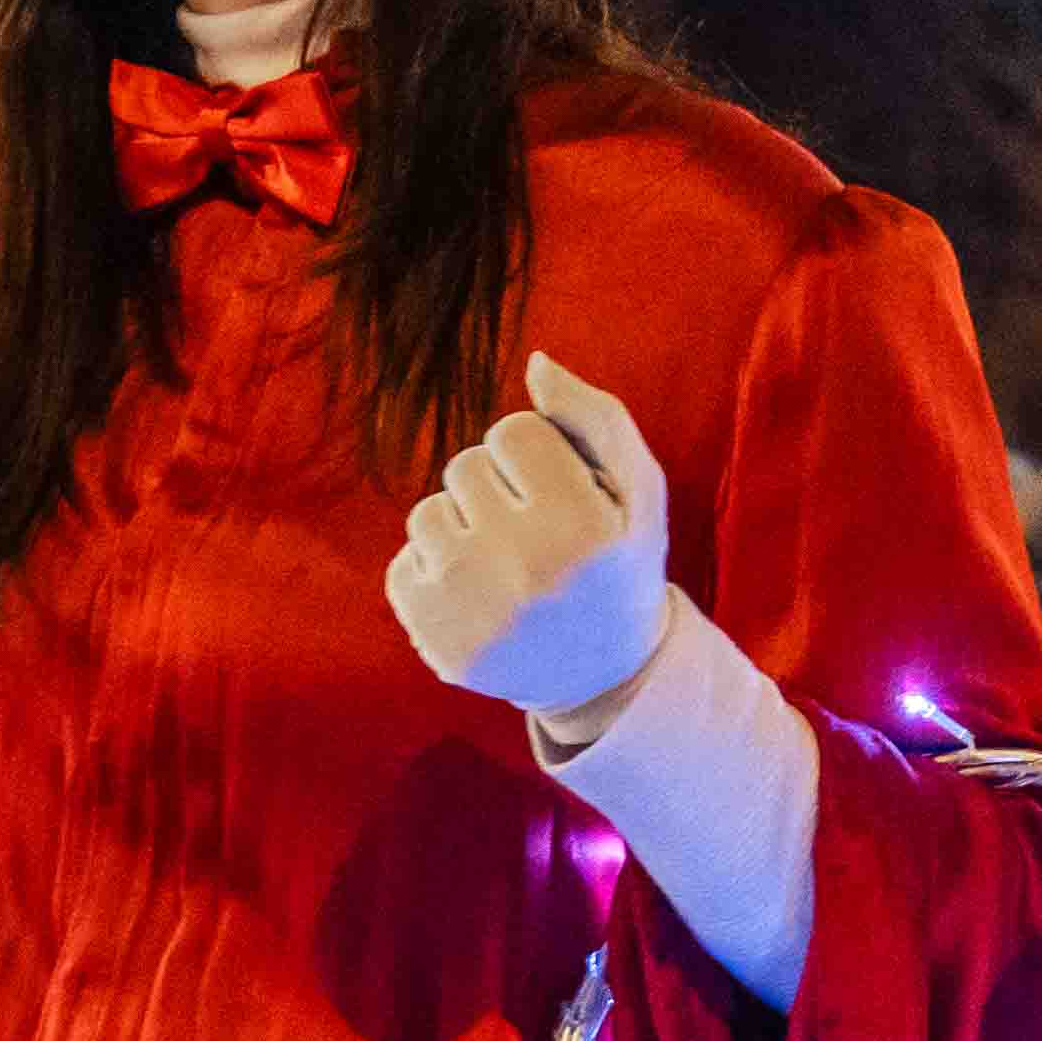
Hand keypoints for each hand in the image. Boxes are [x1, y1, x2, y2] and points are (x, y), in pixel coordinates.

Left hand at [383, 354, 673, 721]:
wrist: (605, 676)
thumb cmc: (621, 565)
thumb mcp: (639, 491)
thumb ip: (596, 418)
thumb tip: (536, 364)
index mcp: (581, 526)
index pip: (513, 432)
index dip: (536, 455)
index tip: (559, 494)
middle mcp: (523, 568)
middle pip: (465, 466)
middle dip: (496, 488)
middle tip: (534, 533)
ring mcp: (472, 608)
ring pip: (428, 513)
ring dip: (461, 527)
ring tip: (505, 564)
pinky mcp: (436, 640)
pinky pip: (402, 564)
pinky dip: (433, 571)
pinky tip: (476, 596)